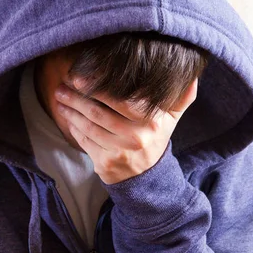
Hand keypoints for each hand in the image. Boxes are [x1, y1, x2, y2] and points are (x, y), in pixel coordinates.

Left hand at [54, 77, 197, 184]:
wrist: (147, 177)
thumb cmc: (154, 139)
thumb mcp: (171, 118)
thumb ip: (181, 97)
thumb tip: (192, 75)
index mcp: (152, 122)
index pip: (120, 101)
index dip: (97, 88)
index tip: (80, 77)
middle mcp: (136, 137)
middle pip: (99, 113)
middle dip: (76, 98)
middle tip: (62, 87)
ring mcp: (120, 152)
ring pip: (88, 127)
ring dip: (70, 112)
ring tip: (60, 99)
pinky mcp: (105, 163)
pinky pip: (85, 142)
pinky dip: (73, 128)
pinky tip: (67, 117)